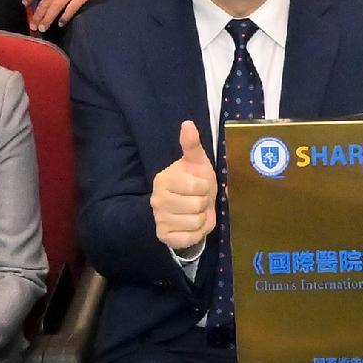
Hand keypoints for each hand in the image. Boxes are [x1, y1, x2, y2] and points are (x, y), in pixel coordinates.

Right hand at [151, 121, 218, 253]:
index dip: (206, 188)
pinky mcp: (164, 236)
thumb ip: (192, 145)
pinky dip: (197, 233)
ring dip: (202, 219)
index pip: (198, 187)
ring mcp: (159, 219)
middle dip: (204, 204)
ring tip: (196, 212)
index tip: (200, 186)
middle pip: (198, 206)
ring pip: (196, 222)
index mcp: (164, 179)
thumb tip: (187, 124)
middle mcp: (157, 200)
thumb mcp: (196, 163)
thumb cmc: (194, 182)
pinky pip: (190, 238)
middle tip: (198, 200)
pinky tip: (191, 225)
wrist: (186, 209)